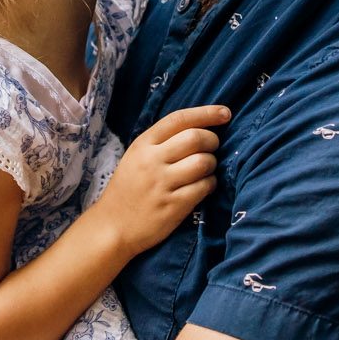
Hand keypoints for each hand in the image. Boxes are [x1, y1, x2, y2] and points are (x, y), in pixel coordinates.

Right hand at [94, 104, 229, 256]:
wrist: (113, 226)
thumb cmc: (129, 189)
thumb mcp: (136, 157)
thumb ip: (162, 142)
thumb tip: (200, 127)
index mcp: (143, 144)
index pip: (178, 119)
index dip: (206, 113)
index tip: (225, 113)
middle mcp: (152, 161)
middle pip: (195, 138)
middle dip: (212, 140)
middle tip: (213, 147)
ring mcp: (162, 184)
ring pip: (203, 162)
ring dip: (212, 163)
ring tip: (206, 169)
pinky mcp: (173, 206)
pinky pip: (204, 187)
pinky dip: (210, 184)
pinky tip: (204, 186)